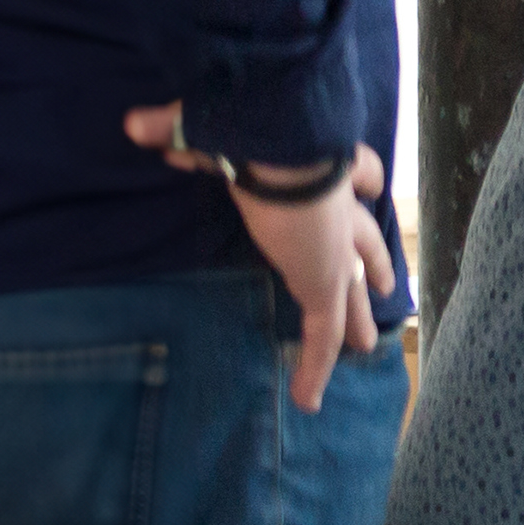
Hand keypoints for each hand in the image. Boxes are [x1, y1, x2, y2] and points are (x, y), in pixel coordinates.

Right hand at [122, 104, 394, 411]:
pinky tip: (309, 399)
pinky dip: (316, 366)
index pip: (356, 174)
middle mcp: (339, 208)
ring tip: (365, 344)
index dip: (361, 179)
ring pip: (353, 293)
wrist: (280, 144)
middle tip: (385, 284)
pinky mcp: (325, 282)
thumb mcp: (211, 129)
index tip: (367, 185)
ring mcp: (336, 248)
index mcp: (322, 167)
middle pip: (364, 244)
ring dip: (358, 319)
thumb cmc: (248, 128)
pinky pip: (322, 334)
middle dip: (374, 264)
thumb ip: (181, 131)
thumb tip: (138, 125)